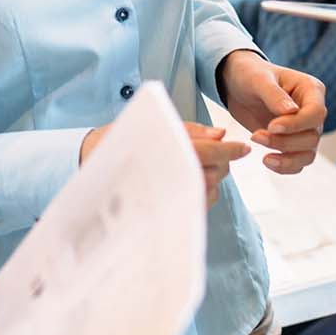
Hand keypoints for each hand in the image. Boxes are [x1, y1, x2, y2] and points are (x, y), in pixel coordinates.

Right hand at [78, 120, 251, 207]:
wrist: (91, 164)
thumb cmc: (125, 138)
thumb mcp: (154, 125)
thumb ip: (190, 130)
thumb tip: (221, 133)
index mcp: (165, 151)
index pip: (208, 152)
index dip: (229, 150)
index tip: (245, 147)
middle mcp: (168, 176)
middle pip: (216, 172)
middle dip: (223, 161)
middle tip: (218, 151)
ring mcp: (169, 196)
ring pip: (212, 188)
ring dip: (215, 176)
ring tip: (202, 164)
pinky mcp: (169, 209)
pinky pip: (201, 202)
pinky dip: (207, 190)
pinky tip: (194, 180)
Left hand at [217, 50, 325, 173]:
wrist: (237, 85)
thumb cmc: (250, 75)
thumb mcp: (258, 80)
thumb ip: (274, 95)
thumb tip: (292, 111)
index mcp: (311, 90)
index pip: (316, 113)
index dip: (296, 124)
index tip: (271, 126)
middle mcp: (312, 110)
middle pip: (313, 136)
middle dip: (285, 142)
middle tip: (256, 136)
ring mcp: (304, 128)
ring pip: (308, 153)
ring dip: (287, 158)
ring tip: (264, 158)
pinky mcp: (293, 142)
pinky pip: (298, 162)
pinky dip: (285, 166)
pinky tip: (267, 161)